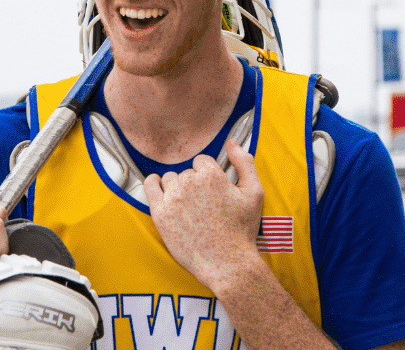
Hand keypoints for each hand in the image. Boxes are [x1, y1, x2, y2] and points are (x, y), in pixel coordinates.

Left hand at [144, 138, 265, 290]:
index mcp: (212, 175)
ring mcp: (172, 199)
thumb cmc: (241, 229)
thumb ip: (245, 162)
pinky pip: (150, 187)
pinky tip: (160, 187)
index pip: (202, 161)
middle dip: (194, 182)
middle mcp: (189, 184)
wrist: (226, 262)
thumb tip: (231, 142)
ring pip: (170, 179)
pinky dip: (154, 183)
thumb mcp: (254, 192)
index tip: (213, 188)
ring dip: (177, 186)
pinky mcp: (160, 214)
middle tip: (203, 201)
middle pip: (187, 172)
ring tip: (188, 203)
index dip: (209, 173)